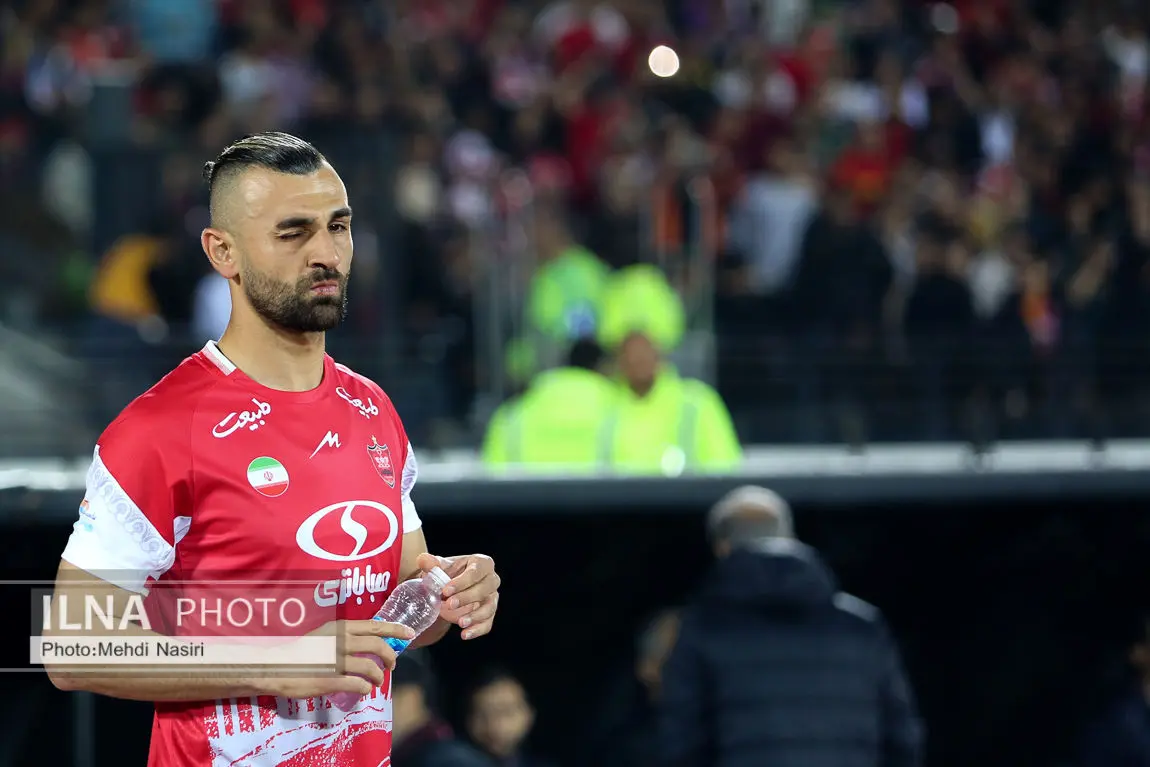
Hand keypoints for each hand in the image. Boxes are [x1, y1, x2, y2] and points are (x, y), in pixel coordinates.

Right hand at [262, 619, 415, 697]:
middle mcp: (340, 642)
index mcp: (340, 628)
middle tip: (391, 665)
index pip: (375, 626)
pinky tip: (364, 690)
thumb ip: (343, 636)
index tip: (410, 634)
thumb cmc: (300, 651)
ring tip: (376, 681)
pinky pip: (357, 685)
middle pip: (378, 646)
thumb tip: (366, 642)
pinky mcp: (330, 681)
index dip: (395, 630)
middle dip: (391, 657)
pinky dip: (365, 689)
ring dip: (378, 677)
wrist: (274, 667)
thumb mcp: (323, 635)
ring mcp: (335, 662)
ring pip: (370, 668)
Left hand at [416, 553, 499, 639]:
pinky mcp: (489, 613)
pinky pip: (488, 623)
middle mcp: (491, 579)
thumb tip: (423, 560)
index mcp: (481, 563)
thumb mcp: (439, 567)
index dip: (462, 582)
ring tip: (460, 622)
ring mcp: (492, 597)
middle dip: (467, 598)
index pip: (476, 571)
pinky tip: (465, 634)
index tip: (446, 590)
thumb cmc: (447, 574)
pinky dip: (477, 630)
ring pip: (489, 607)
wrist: (448, 589)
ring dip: (475, 616)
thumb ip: (431, 563)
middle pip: (485, 589)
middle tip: (449, 604)